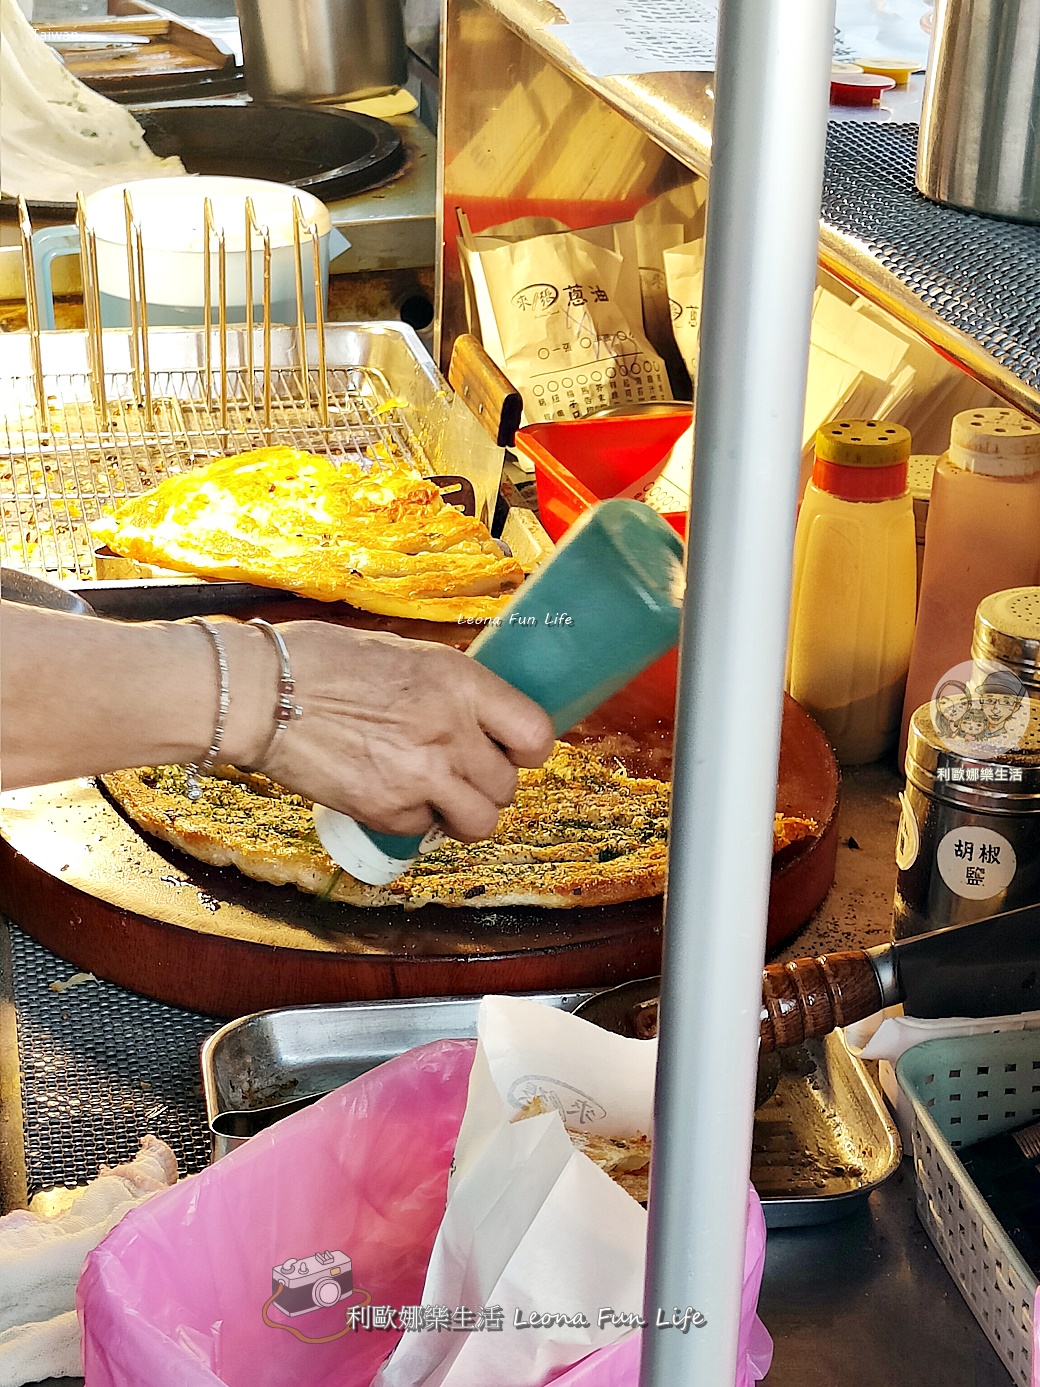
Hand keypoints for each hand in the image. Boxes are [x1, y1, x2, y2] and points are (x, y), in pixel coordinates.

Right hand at [244, 622, 553, 842]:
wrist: (260, 695)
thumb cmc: (322, 662)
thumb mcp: (405, 655)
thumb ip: (449, 688)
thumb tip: (478, 714)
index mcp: (460, 683)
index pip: (536, 734)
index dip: (529, 748)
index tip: (514, 749)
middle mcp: (450, 732)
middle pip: (508, 785)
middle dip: (489, 782)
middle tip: (461, 770)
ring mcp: (421, 776)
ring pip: (480, 821)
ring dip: (464, 812)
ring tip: (438, 795)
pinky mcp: (387, 811)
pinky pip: (425, 829)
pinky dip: (413, 819)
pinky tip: (389, 791)